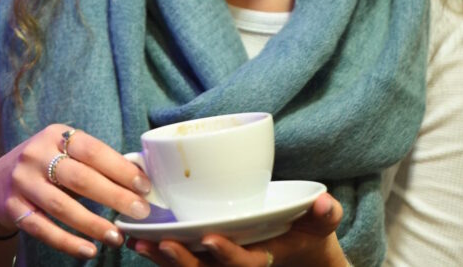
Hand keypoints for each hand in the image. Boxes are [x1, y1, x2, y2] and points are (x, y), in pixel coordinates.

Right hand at [0, 124, 152, 258]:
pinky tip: (89, 250)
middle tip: (140, 212)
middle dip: (115, 197)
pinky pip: (43, 229)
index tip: (144, 186)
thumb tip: (137, 177)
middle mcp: (37, 155)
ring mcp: (22, 182)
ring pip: (62, 206)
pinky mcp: (12, 209)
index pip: (93, 150)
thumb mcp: (64, 151)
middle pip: (81, 179)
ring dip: (93, 224)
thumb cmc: (46, 165)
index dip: (120, 169)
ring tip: (117, 236)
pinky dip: (68, 242)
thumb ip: (93, 161)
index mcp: (56, 135)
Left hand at [128, 192, 346, 266]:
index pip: (243, 266)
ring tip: (137, 241)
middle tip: (161, 241)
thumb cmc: (308, 236)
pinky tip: (138, 240)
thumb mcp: (321, 226)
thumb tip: (325, 201)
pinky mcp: (206, 262)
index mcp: (262, 262)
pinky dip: (159, 255)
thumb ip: (324, 215)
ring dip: (161, 259)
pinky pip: (180, 264)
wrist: (300, 256)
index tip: (211, 237)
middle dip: (182, 261)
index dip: (227, 255)